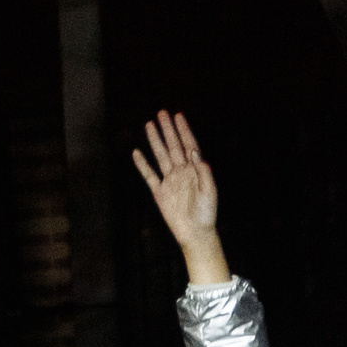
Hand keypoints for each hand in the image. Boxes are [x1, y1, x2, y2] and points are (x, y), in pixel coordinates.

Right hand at [131, 110, 230, 285]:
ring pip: (160, 156)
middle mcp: (181, 172)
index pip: (189, 145)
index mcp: (195, 170)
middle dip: (168, 129)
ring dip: (155, 141)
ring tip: (149, 125)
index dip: (183, 130)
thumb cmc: (207, 213)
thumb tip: (193, 152)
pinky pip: (149, 176)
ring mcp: (170, 181)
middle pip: (173, 146)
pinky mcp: (159, 193)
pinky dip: (142, 165)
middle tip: (162, 113)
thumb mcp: (209, 191)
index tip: (178, 115)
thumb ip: (203, 172)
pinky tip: (137, 153)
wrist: (195, 233)